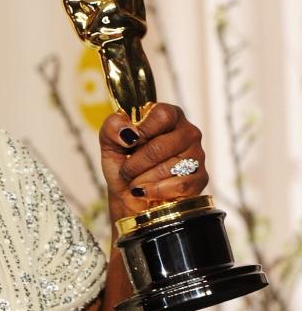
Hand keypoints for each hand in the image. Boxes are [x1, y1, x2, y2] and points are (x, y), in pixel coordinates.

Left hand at [99, 103, 207, 221]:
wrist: (127, 195)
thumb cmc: (123, 164)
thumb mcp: (110, 142)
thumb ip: (113, 127)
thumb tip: (128, 132)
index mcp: (168, 116)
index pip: (162, 114)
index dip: (142, 131)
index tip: (129, 143)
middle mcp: (187, 132)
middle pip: (160, 146)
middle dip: (135, 164)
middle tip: (127, 170)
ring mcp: (197, 155)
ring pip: (168, 168)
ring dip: (143, 179)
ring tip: (136, 181)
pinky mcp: (200, 178)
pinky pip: (179, 185)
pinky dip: (156, 191)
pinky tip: (147, 192)